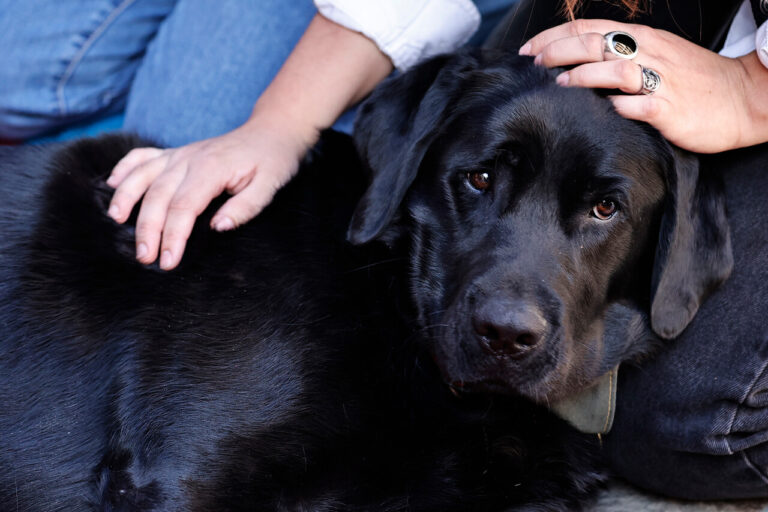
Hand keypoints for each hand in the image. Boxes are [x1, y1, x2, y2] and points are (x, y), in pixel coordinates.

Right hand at [106, 13, 391, 270]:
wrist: (271, 131)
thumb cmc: (273, 160)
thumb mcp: (271, 185)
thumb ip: (247, 206)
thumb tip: (219, 227)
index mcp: (212, 168)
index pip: (184, 207)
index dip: (173, 236)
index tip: (168, 261)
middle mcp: (189, 158)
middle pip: (158, 196)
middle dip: (148, 229)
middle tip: (145, 258)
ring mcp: (180, 154)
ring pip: (143, 175)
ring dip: (125, 198)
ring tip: (115, 222)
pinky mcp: (176, 153)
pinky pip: (142, 157)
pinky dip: (123, 169)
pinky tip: (110, 186)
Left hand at [519, 19, 759, 152]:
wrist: (742, 98)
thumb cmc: (693, 80)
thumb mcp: (657, 55)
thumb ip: (621, 56)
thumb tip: (578, 62)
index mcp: (642, 39)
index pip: (590, 29)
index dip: (555, 37)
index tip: (529, 51)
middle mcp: (649, 54)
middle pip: (595, 44)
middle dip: (558, 52)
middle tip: (535, 65)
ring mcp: (660, 81)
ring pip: (615, 70)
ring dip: (582, 76)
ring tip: (559, 84)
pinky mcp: (669, 109)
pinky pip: (639, 106)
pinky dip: (618, 106)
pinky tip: (602, 111)